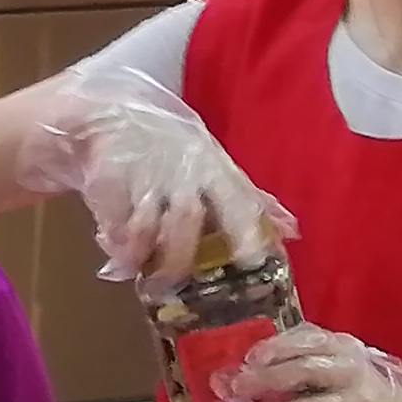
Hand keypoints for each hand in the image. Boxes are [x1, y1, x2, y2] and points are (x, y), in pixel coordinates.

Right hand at [18, 66, 287, 292]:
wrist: (110, 117)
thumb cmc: (173, 151)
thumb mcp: (214, 167)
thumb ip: (249, 200)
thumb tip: (292, 231)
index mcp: (213, 169)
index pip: (237, 201)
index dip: (247, 232)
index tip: (253, 262)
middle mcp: (181, 172)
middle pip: (186, 220)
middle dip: (180, 257)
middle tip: (176, 285)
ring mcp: (144, 176)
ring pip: (147, 226)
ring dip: (144, 256)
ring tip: (144, 279)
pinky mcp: (109, 180)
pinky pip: (114, 223)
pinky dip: (116, 246)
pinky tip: (117, 256)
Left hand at [225, 320, 401, 401]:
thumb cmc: (372, 395)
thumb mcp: (348, 366)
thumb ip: (308, 360)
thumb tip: (250, 366)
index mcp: (349, 351)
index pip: (309, 340)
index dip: (275, 348)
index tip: (249, 359)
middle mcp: (354, 375)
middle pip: (304, 371)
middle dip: (265, 379)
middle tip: (235, 389)